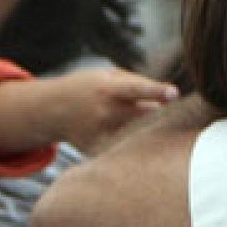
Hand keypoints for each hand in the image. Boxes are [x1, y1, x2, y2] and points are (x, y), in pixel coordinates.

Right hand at [51, 69, 178, 154]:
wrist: (52, 110)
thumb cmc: (89, 88)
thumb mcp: (107, 76)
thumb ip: (138, 82)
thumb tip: (168, 97)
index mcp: (107, 89)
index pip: (137, 89)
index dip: (157, 91)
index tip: (174, 92)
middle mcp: (105, 113)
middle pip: (145, 114)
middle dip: (156, 110)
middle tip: (160, 106)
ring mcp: (101, 135)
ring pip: (138, 131)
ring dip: (141, 125)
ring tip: (122, 117)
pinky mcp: (99, 151)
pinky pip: (125, 145)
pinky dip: (127, 139)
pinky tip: (111, 132)